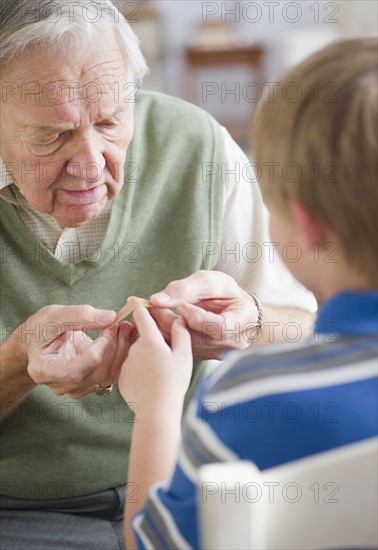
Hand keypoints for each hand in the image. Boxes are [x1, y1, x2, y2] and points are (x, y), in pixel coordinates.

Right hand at [16, 305, 137, 398]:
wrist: (38, 342)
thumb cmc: (40, 329)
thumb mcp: (52, 315)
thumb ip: (79, 315)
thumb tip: (111, 317)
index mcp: (44, 369)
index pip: (74, 372)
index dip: (95, 353)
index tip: (107, 329)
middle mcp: (60, 384)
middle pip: (95, 375)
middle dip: (112, 347)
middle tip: (121, 323)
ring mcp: (75, 388)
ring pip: (107, 377)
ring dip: (120, 351)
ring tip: (124, 328)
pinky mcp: (89, 383)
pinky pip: (110, 374)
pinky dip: (120, 355)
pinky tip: (123, 337)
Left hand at [118, 307, 191, 409]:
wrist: (156, 410)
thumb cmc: (173, 382)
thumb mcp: (184, 355)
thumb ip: (181, 333)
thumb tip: (178, 319)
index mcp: (150, 339)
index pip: (141, 314)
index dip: (144, 308)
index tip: (145, 305)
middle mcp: (134, 348)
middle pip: (141, 336)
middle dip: (151, 340)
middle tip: (165, 352)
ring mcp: (126, 363)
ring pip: (137, 353)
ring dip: (145, 356)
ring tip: (159, 371)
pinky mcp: (121, 378)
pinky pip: (132, 368)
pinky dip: (139, 371)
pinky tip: (150, 381)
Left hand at [149, 271, 258, 359]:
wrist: (229, 306)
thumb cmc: (223, 291)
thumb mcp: (208, 281)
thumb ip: (184, 289)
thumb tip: (157, 300)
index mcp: (243, 319)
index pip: (220, 327)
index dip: (199, 319)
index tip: (182, 307)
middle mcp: (234, 342)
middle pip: (200, 339)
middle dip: (174, 323)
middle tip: (153, 308)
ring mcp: (219, 352)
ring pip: (188, 346)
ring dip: (166, 329)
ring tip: (154, 313)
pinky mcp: (204, 357)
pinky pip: (183, 349)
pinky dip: (168, 335)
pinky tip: (158, 322)